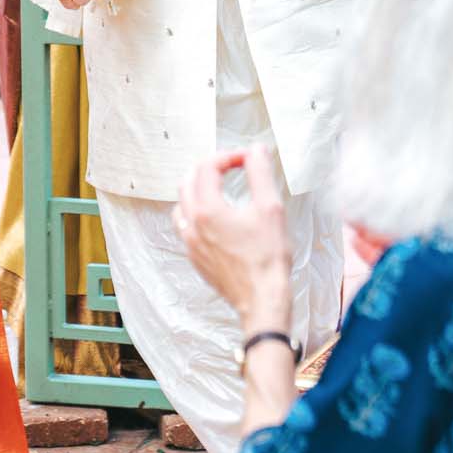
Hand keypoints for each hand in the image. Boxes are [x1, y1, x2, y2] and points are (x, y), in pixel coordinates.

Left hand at [172, 147, 292, 331]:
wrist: (262, 300)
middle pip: (187, 181)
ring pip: (181, 204)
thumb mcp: (271, 208)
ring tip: (217, 187)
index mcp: (208, 209)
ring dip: (196, 189)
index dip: (228, 156)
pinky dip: (195, 213)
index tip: (246, 158)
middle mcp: (192, 225)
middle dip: (208, 168)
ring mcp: (190, 243)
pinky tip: (213, 217)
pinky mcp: (195, 258)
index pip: (208, 167)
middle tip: (229, 166)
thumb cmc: (267, 259)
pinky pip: (184, 227)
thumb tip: (256, 152)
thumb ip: (260, 174)